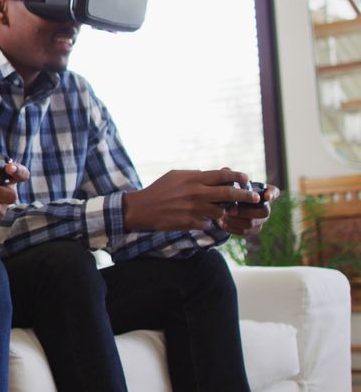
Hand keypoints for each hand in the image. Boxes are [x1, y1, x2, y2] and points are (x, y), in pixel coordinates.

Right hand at [122, 169, 260, 230]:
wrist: (142, 209)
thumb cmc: (159, 190)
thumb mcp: (176, 176)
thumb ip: (195, 175)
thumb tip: (213, 174)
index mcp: (193, 179)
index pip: (222, 176)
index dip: (237, 176)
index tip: (246, 178)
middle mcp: (196, 193)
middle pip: (228, 193)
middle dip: (245, 195)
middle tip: (255, 198)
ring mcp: (194, 209)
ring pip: (220, 211)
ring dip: (223, 211)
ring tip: (219, 210)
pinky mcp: (190, 223)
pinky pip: (207, 223)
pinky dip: (206, 221)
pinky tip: (198, 219)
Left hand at [218, 182, 278, 235]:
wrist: (223, 206)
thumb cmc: (229, 191)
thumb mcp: (228, 182)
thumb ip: (228, 176)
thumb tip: (225, 170)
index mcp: (262, 193)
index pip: (274, 192)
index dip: (272, 194)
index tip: (267, 196)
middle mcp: (265, 207)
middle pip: (265, 212)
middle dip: (246, 211)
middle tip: (230, 209)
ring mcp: (259, 220)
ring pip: (252, 223)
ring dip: (236, 220)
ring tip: (223, 216)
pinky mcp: (252, 230)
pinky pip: (245, 232)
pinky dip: (232, 228)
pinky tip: (222, 223)